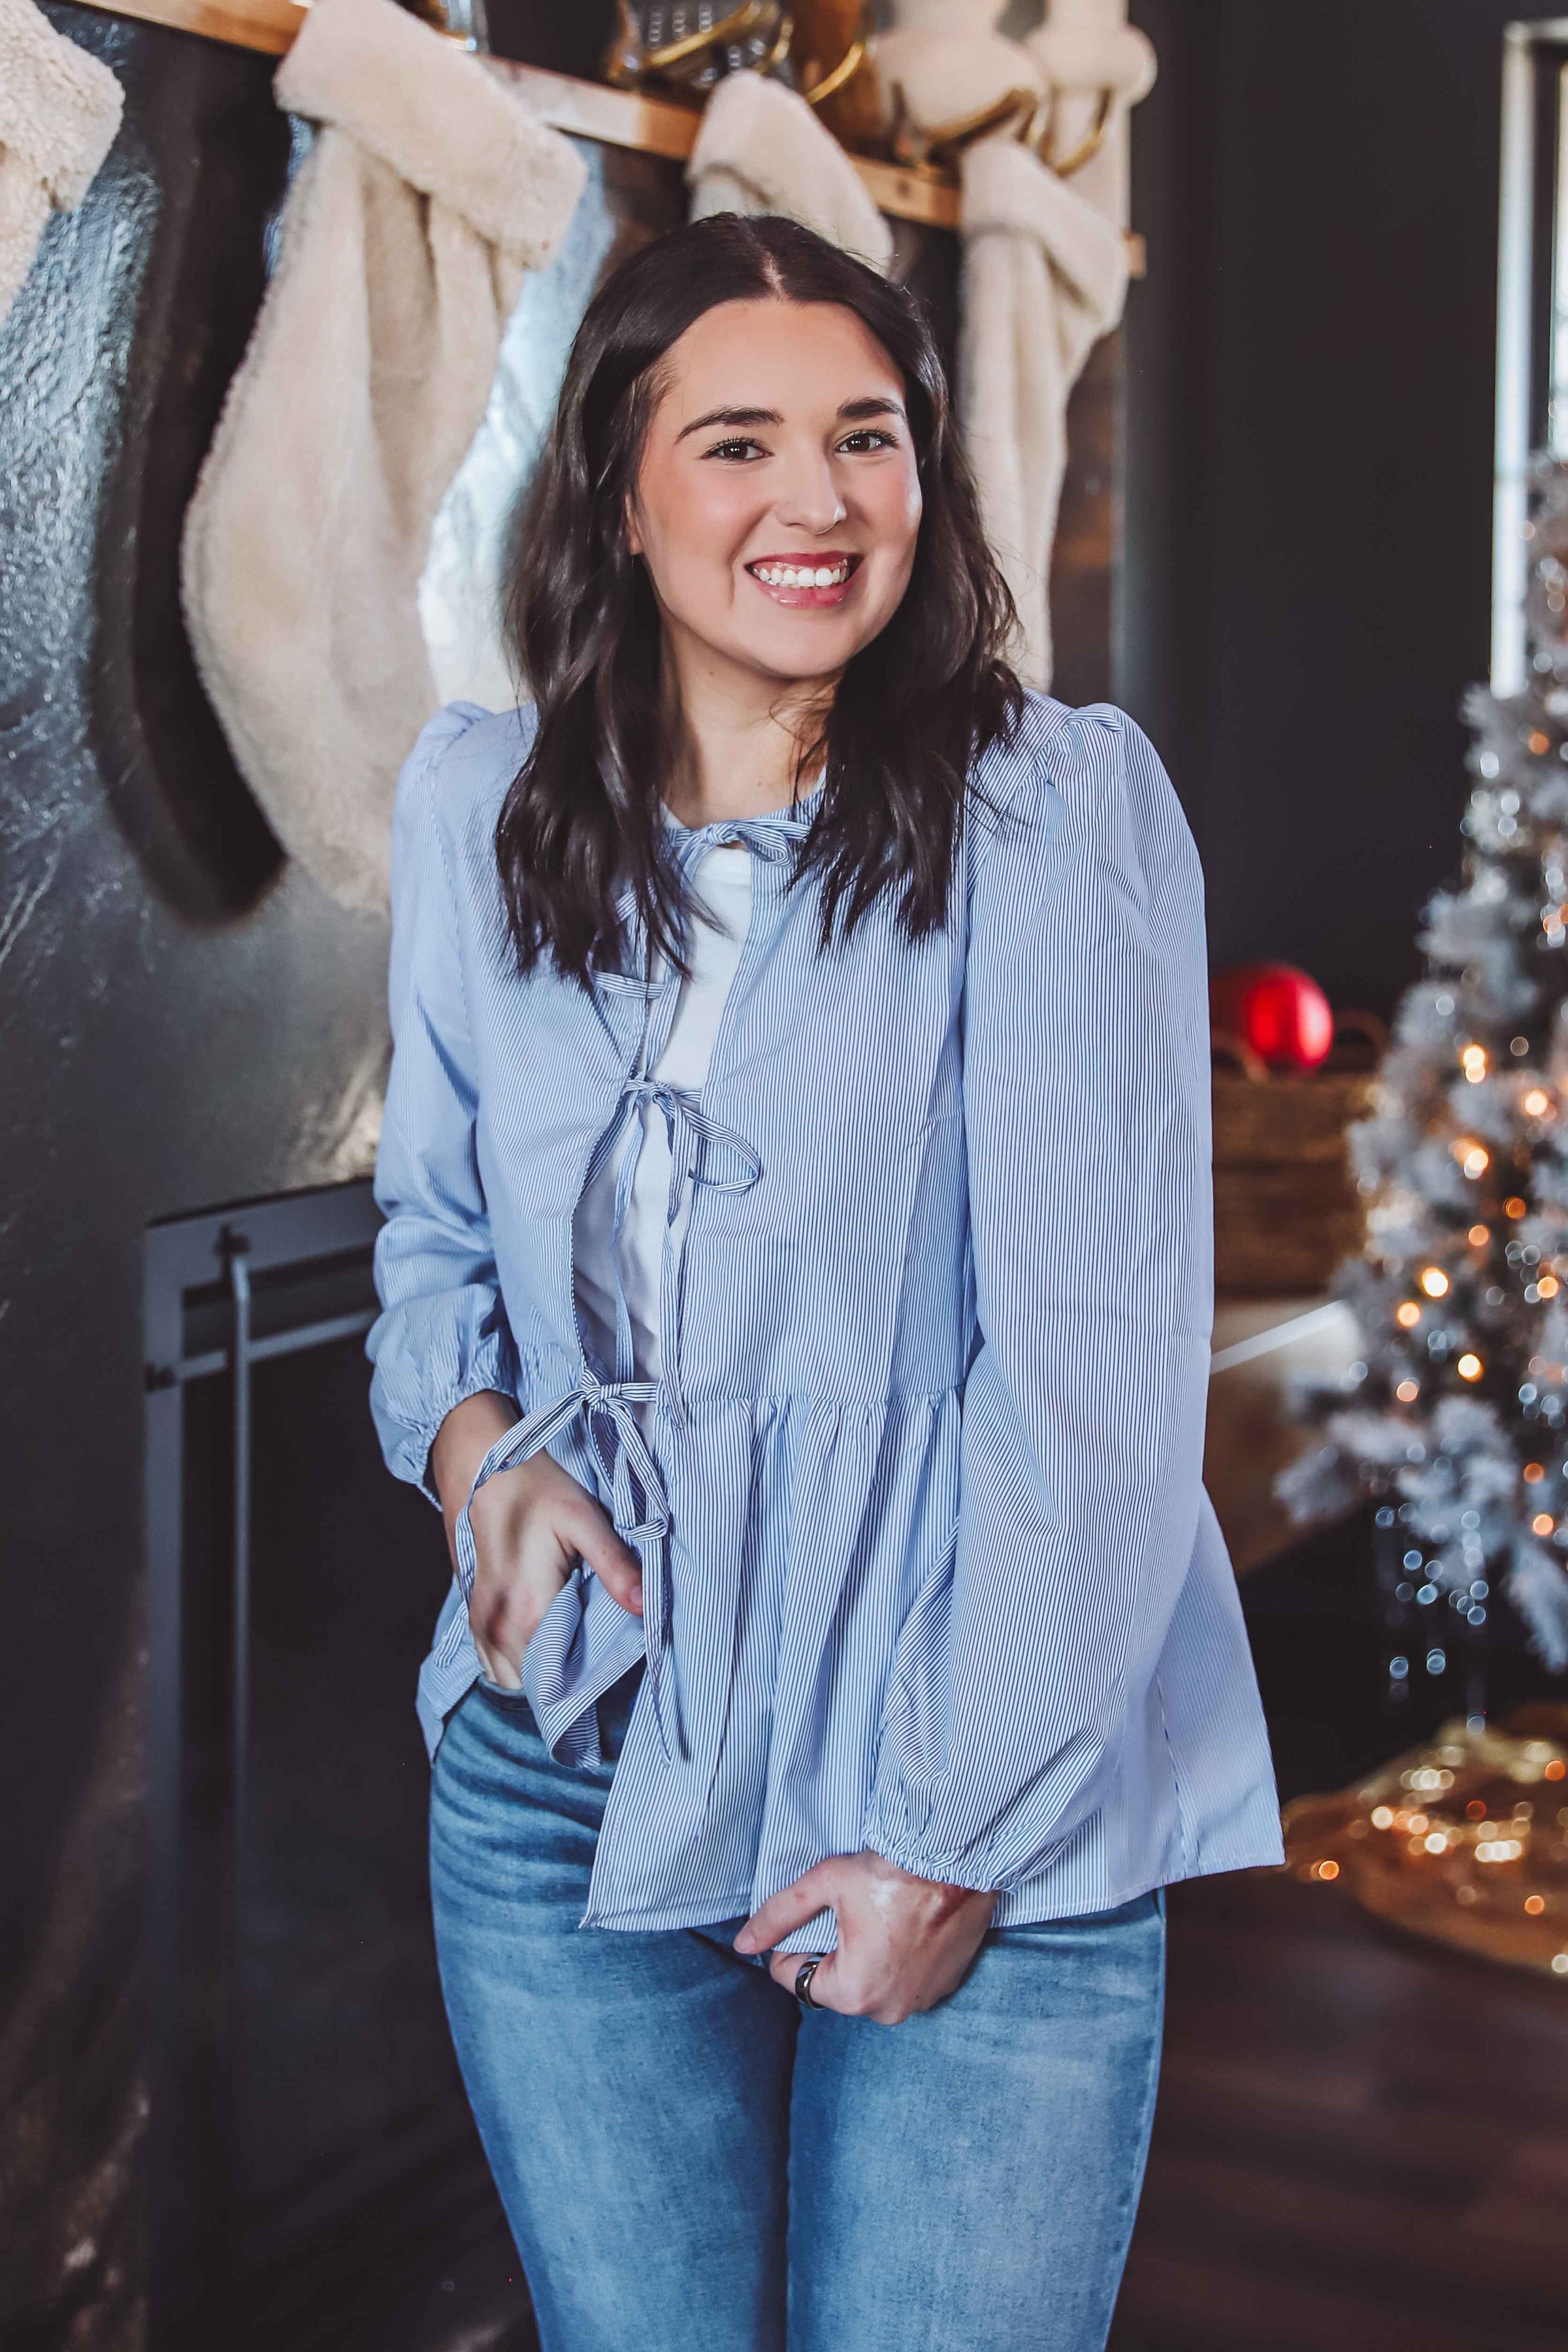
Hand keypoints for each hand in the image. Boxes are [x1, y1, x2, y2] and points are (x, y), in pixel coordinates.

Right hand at [428, 1390, 643, 1688]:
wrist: (480, 1463)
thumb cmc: (535, 1487)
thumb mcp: (584, 1519)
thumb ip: (615, 1567)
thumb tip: (646, 1608)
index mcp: (529, 1611)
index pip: (559, 1682)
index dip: (588, 1685)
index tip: (612, 1673)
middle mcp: (497, 1628)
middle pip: (536, 1687)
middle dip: (567, 1682)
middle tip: (598, 1656)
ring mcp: (479, 1624)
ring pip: (512, 1680)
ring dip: (541, 1675)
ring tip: (573, 1647)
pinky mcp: (472, 1615)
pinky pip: (494, 1663)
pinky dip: (519, 1661)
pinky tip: (546, 1636)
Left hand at [734, 1851, 995, 2023]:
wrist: (956, 1860)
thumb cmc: (891, 1872)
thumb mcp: (824, 1885)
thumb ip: (778, 1916)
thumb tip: (742, 1943)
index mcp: (853, 1993)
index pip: (795, 1978)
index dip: (791, 1944)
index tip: (809, 1915)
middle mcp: (888, 2010)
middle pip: (835, 1984)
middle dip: (831, 1952)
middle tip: (845, 1912)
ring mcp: (921, 2002)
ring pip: (870, 1983)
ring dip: (865, 1957)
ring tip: (876, 1916)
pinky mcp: (945, 1987)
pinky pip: (904, 1981)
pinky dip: (898, 1960)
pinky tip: (903, 1925)